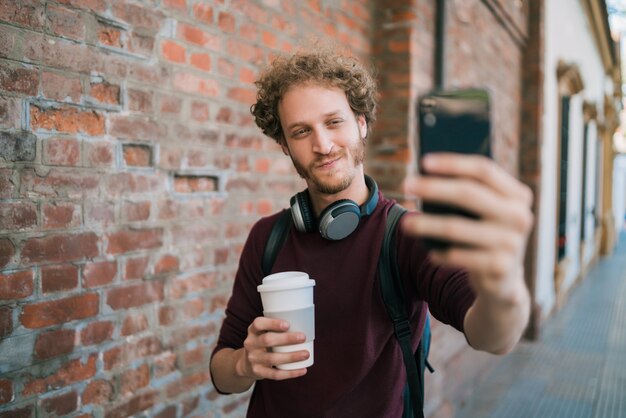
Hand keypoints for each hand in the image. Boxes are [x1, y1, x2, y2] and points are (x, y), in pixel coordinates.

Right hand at [237, 317, 309, 380]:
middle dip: (286, 339)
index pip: (258, 324)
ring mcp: (253, 359)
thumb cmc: (263, 343)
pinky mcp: (258, 372)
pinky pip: (275, 374)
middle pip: (267, 340)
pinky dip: (290, 373)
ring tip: (306, 354)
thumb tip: (305, 322)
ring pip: (272, 358)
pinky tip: (302, 370)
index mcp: (253, 331)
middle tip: (303, 337)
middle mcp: (251, 343)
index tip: (288, 324)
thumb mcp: (263, 332)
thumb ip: (277, 328)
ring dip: (291, 356)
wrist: (246, 364)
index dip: (272, 323)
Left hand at [404, 153, 533, 303]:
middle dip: (433, 187)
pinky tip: (430, 253)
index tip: (423, 162)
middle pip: (469, 194)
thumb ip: (470, 193)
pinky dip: (441, 254)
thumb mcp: (488, 213)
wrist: (505, 282)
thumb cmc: (487, 236)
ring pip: (456, 227)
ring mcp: (512, 243)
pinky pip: (458, 256)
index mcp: (518, 196)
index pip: (484, 170)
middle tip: (405, 184)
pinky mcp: (500, 267)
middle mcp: (519, 216)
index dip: (453, 163)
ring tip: (404, 224)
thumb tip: (426, 175)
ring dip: (426, 224)